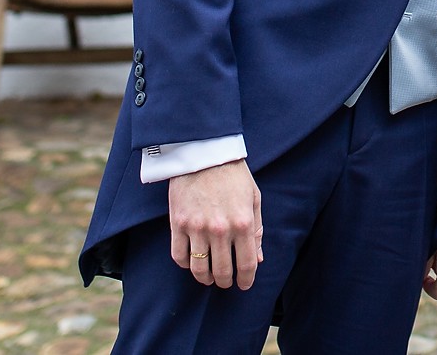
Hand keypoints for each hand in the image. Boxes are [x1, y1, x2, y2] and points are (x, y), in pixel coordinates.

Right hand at [168, 159, 262, 290]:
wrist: (204, 152)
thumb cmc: (233, 174)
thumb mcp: (253, 198)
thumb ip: (257, 230)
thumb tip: (258, 258)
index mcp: (243, 223)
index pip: (247, 264)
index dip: (247, 279)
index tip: (244, 284)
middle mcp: (220, 229)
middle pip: (222, 271)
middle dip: (225, 282)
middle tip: (225, 282)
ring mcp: (197, 228)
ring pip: (199, 269)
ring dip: (205, 278)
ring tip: (209, 277)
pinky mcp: (178, 223)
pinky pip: (179, 256)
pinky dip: (186, 264)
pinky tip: (192, 262)